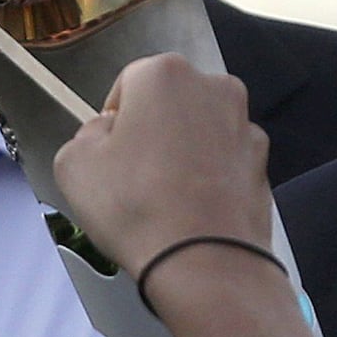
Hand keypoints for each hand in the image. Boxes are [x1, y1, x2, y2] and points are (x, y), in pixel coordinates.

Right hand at [52, 54, 274, 277]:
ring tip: (161, 198)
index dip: (113, 120)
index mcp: (164, 74)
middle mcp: (212, 88)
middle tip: (131, 176)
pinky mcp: (262, 162)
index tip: (108, 151)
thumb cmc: (140, 209)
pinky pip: (223, 160)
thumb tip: (103, 134)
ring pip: (199, 131)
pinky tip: (191, 208)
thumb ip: (85, 134)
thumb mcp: (74, 165)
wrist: (204, 262)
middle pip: (168, 103)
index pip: (128, 84)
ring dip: (181, 153)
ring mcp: (244, 125)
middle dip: (151, 132)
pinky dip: (209, 176)